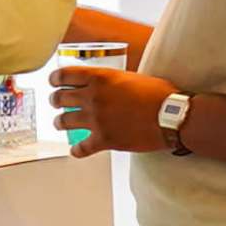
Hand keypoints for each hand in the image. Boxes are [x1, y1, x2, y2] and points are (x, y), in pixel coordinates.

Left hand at [51, 65, 177, 158]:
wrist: (172, 117)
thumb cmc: (160, 95)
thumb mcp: (132, 77)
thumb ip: (113, 80)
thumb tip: (106, 84)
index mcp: (101, 78)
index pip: (64, 75)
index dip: (55, 78)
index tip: (54, 82)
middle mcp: (93, 97)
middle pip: (59, 98)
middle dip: (55, 100)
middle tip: (56, 102)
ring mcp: (96, 120)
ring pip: (64, 121)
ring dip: (60, 122)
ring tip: (60, 123)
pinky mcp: (104, 140)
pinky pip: (81, 148)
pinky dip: (76, 150)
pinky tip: (76, 150)